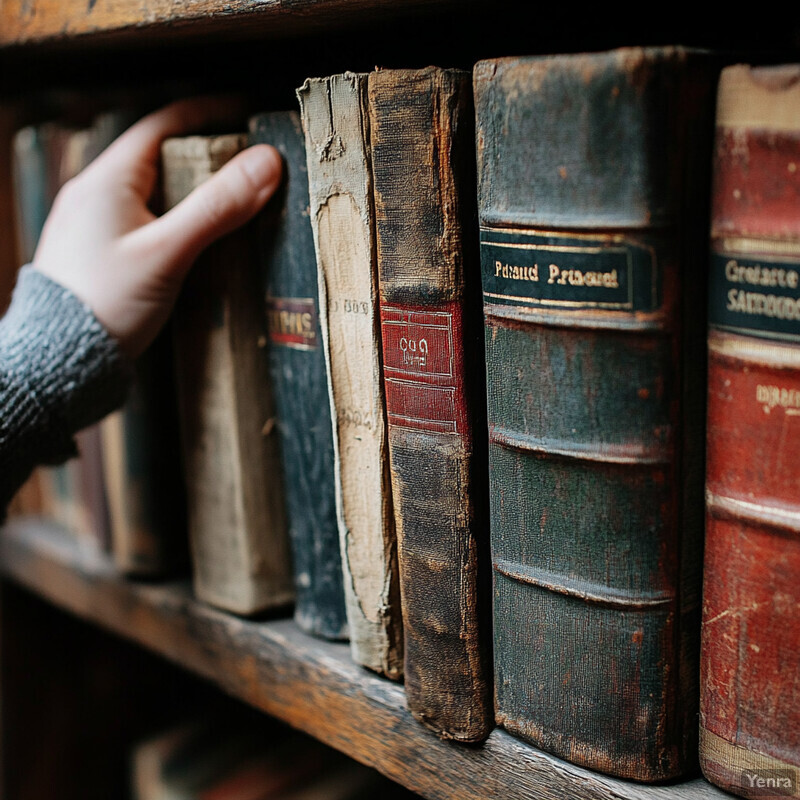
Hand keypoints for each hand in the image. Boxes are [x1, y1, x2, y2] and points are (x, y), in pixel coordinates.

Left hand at [32, 97, 281, 357]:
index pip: (162, 125)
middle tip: (249, 167)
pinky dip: (175, 218)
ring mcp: (94, 223)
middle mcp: (95, 193)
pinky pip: (144, 218)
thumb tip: (266, 163)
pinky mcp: (99, 251)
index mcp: (107, 180)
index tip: (246, 114)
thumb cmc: (108, 303)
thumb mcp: (169, 252)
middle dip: (206, 156)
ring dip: (192, 190)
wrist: (62, 360)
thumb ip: (217, 207)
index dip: (207, 113)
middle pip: (160, 156)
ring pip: (153, 190)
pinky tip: (194, 240)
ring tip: (231, 203)